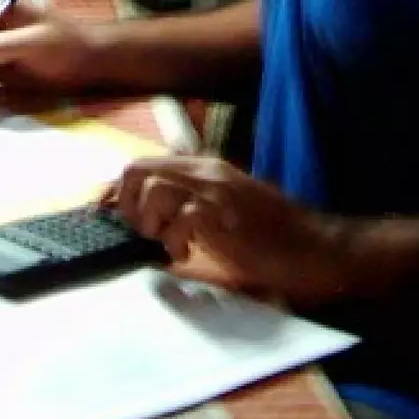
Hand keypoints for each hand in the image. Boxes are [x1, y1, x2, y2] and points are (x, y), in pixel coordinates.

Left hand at [111, 156, 358, 309]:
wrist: (317, 249)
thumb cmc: (272, 240)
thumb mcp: (222, 220)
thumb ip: (187, 215)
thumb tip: (145, 230)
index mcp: (205, 169)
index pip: (143, 164)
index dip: (114, 190)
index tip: (101, 212)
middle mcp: (207, 171)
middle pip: (136, 168)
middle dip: (126, 204)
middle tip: (144, 234)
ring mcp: (217, 189)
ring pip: (152, 186)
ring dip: (149, 221)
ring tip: (168, 243)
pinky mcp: (225, 214)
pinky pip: (180, 217)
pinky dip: (173, 240)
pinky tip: (188, 255)